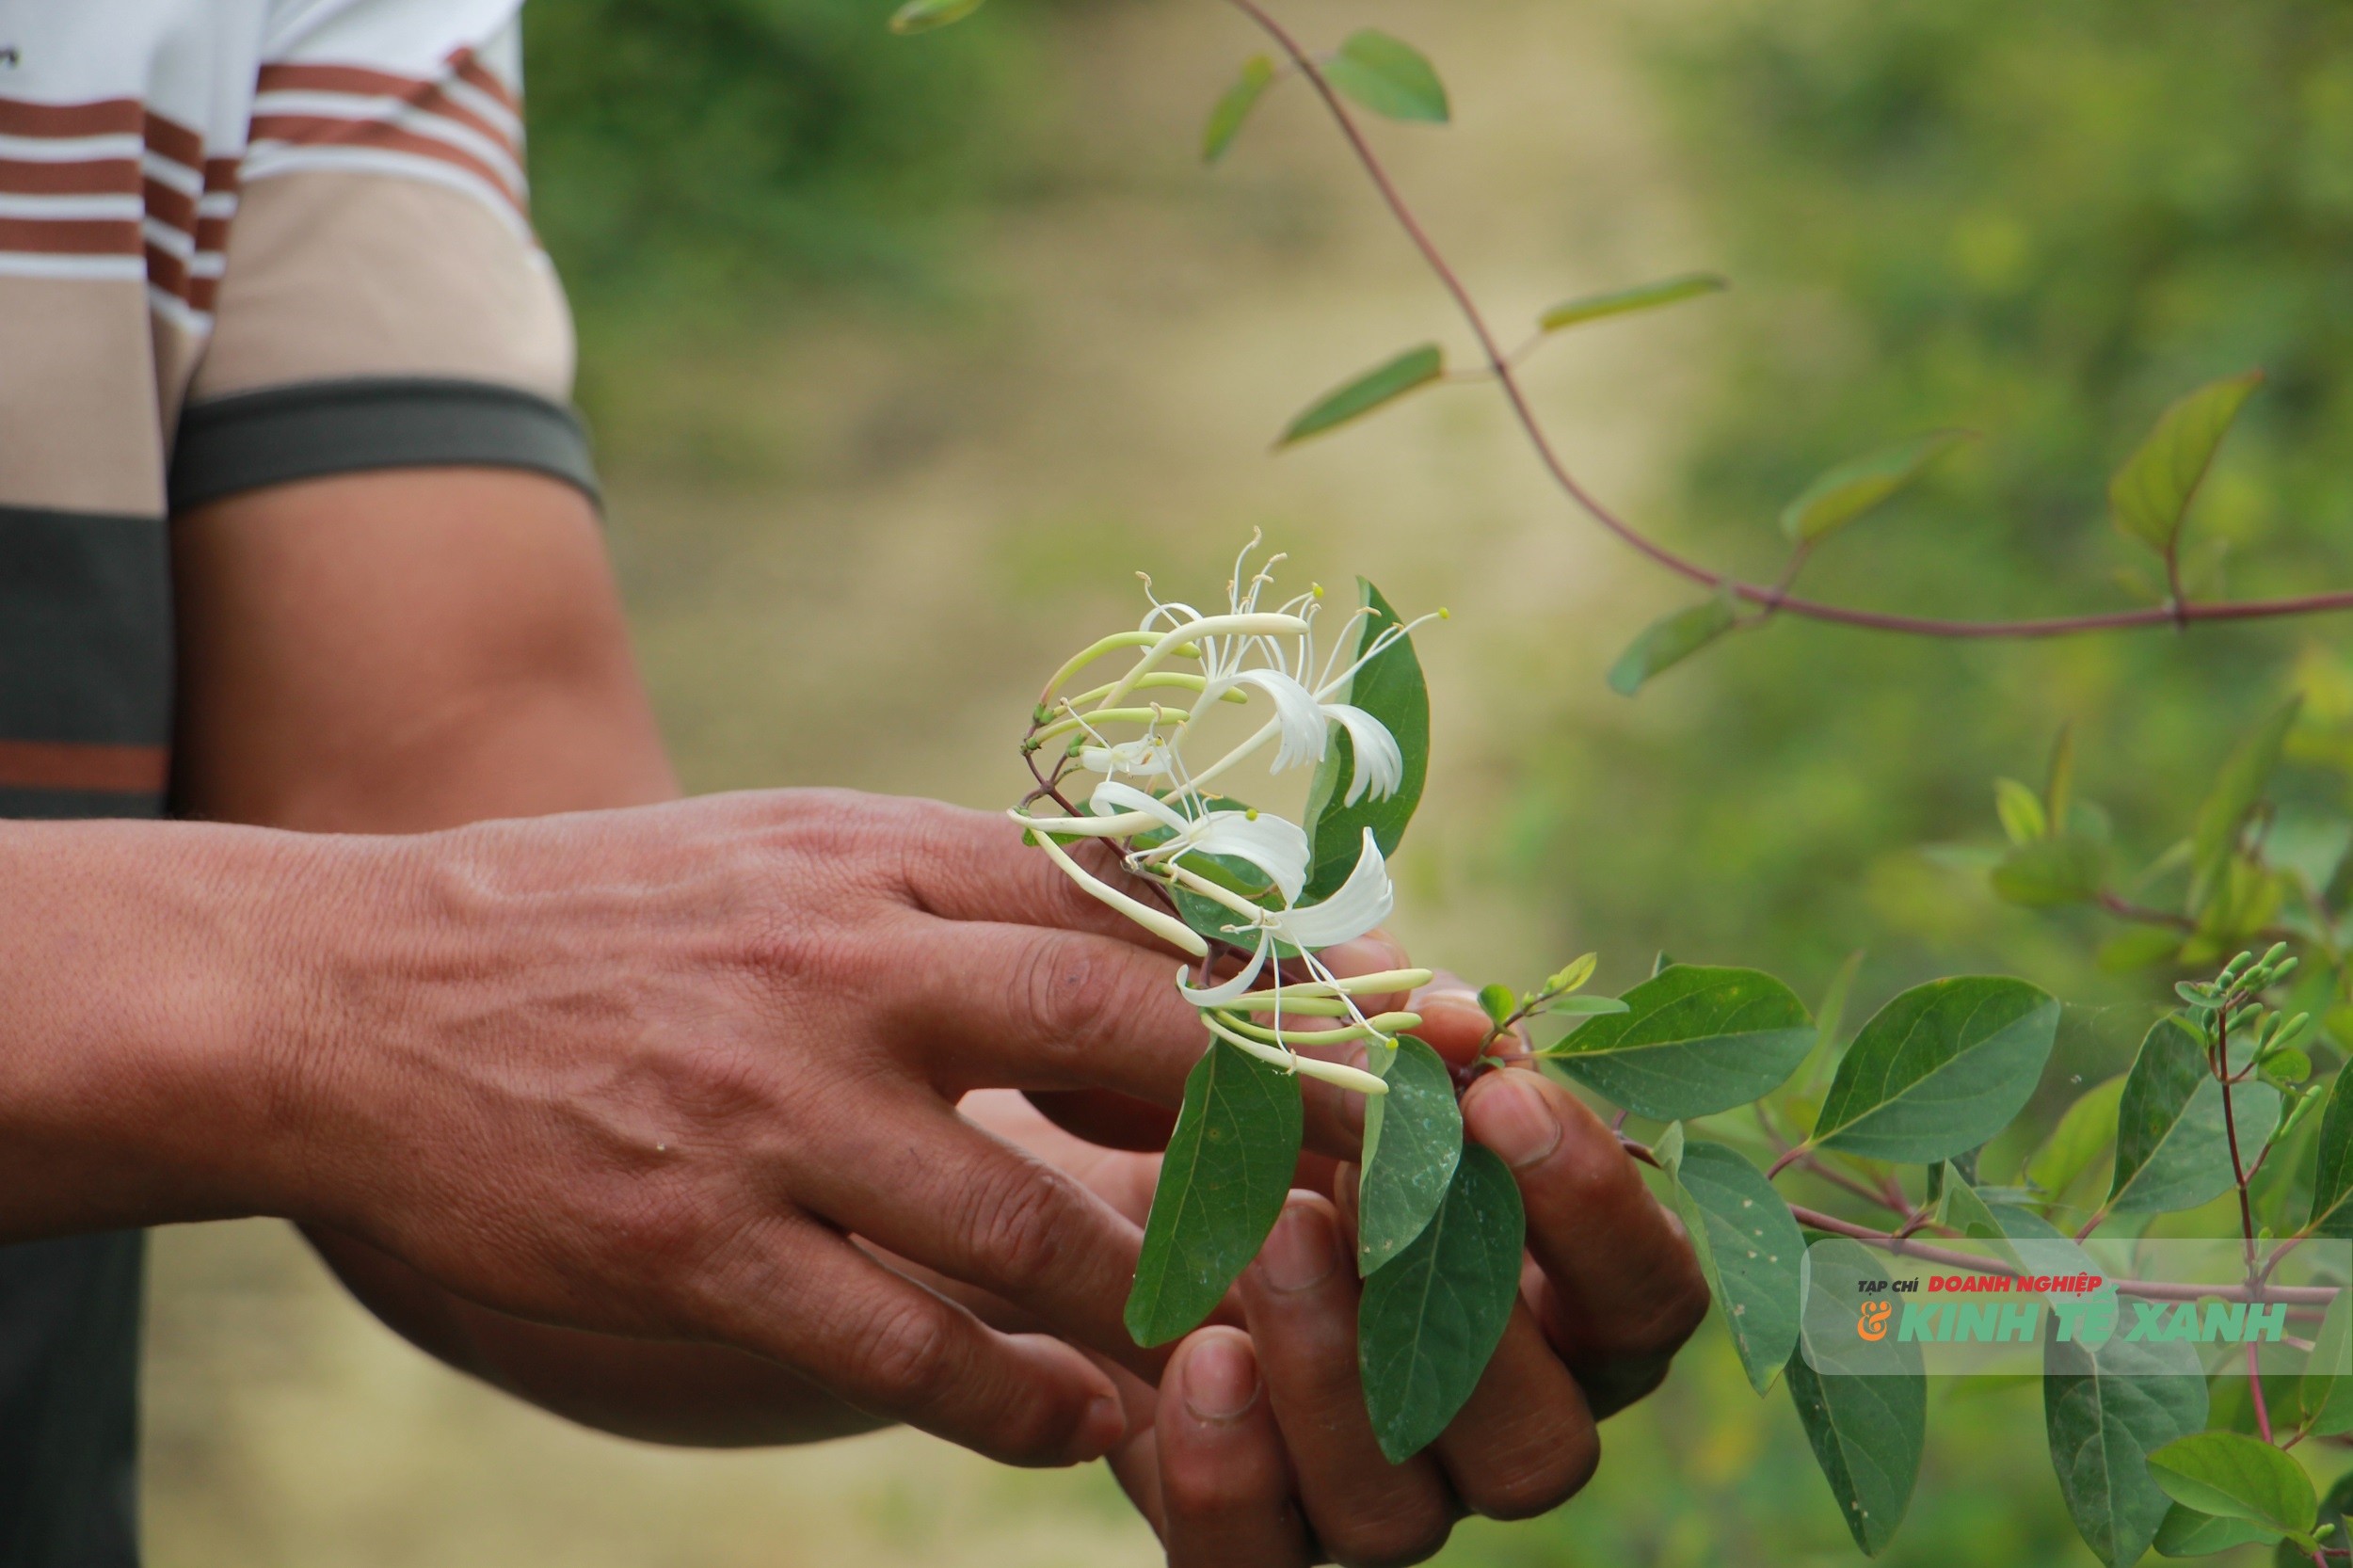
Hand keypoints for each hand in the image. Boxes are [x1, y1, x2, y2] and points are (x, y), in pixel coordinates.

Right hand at [227, 790, 1385, 1465]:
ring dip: (1164, 1290)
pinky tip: (1082, 1426)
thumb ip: (965, 885)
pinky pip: (893, 1342)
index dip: (1285, 959)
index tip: (1414, 1012)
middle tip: (1416, 1180)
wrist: (354, 991)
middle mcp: (838, 967)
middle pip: (1117, 1025)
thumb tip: (1154, 922)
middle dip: (1287, 1105)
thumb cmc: (609, 921)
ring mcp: (765, 1109)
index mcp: (874, 856)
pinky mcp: (687, 1242)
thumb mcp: (795, 849)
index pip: (1126, 897)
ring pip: (1023, 1216)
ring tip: (1265, 1344)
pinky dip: (1010, 1395)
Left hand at [971, 987, 1707, 1563]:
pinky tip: (1197, 1358)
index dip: (1595, 1206)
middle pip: (1544, 1445)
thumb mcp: (1325, 1052)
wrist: (1097, 1185)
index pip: (1648, 1298)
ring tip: (1261, 1235)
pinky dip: (1229, 1472)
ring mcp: (1372, 1500)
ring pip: (1401, 1515)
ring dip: (1331, 1370)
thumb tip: (1460, 1020)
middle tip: (1355, 1179)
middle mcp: (1485, 1426)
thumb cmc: (1255, 1101)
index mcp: (1553, 1307)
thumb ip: (1400, 1040)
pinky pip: (1259, 1567)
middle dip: (1458, 1320)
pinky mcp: (1253, 1540)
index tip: (1498, 1093)